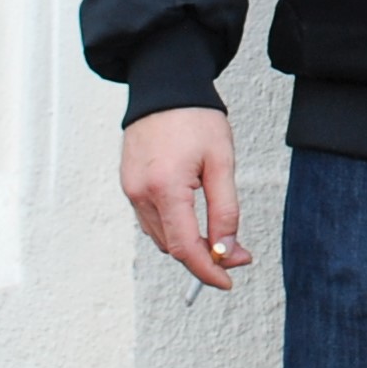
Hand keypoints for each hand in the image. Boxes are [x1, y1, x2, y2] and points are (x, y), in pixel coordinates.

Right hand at [120, 106, 247, 290]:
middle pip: (173, 246)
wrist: (164, 87)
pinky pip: (151, 220)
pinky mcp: (129, 184)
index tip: (228, 281)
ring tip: (218, 236)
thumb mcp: (221, 163)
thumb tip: (226, 251)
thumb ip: (225, 211)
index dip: (208, 271)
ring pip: (161, 236)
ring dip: (188, 244)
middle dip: (204, 257)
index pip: (185, 248)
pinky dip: (173, 228)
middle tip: (237, 252)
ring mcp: (131, 190)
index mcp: (165, 188)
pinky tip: (193, 220)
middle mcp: (141, 193)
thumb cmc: (195, 118)